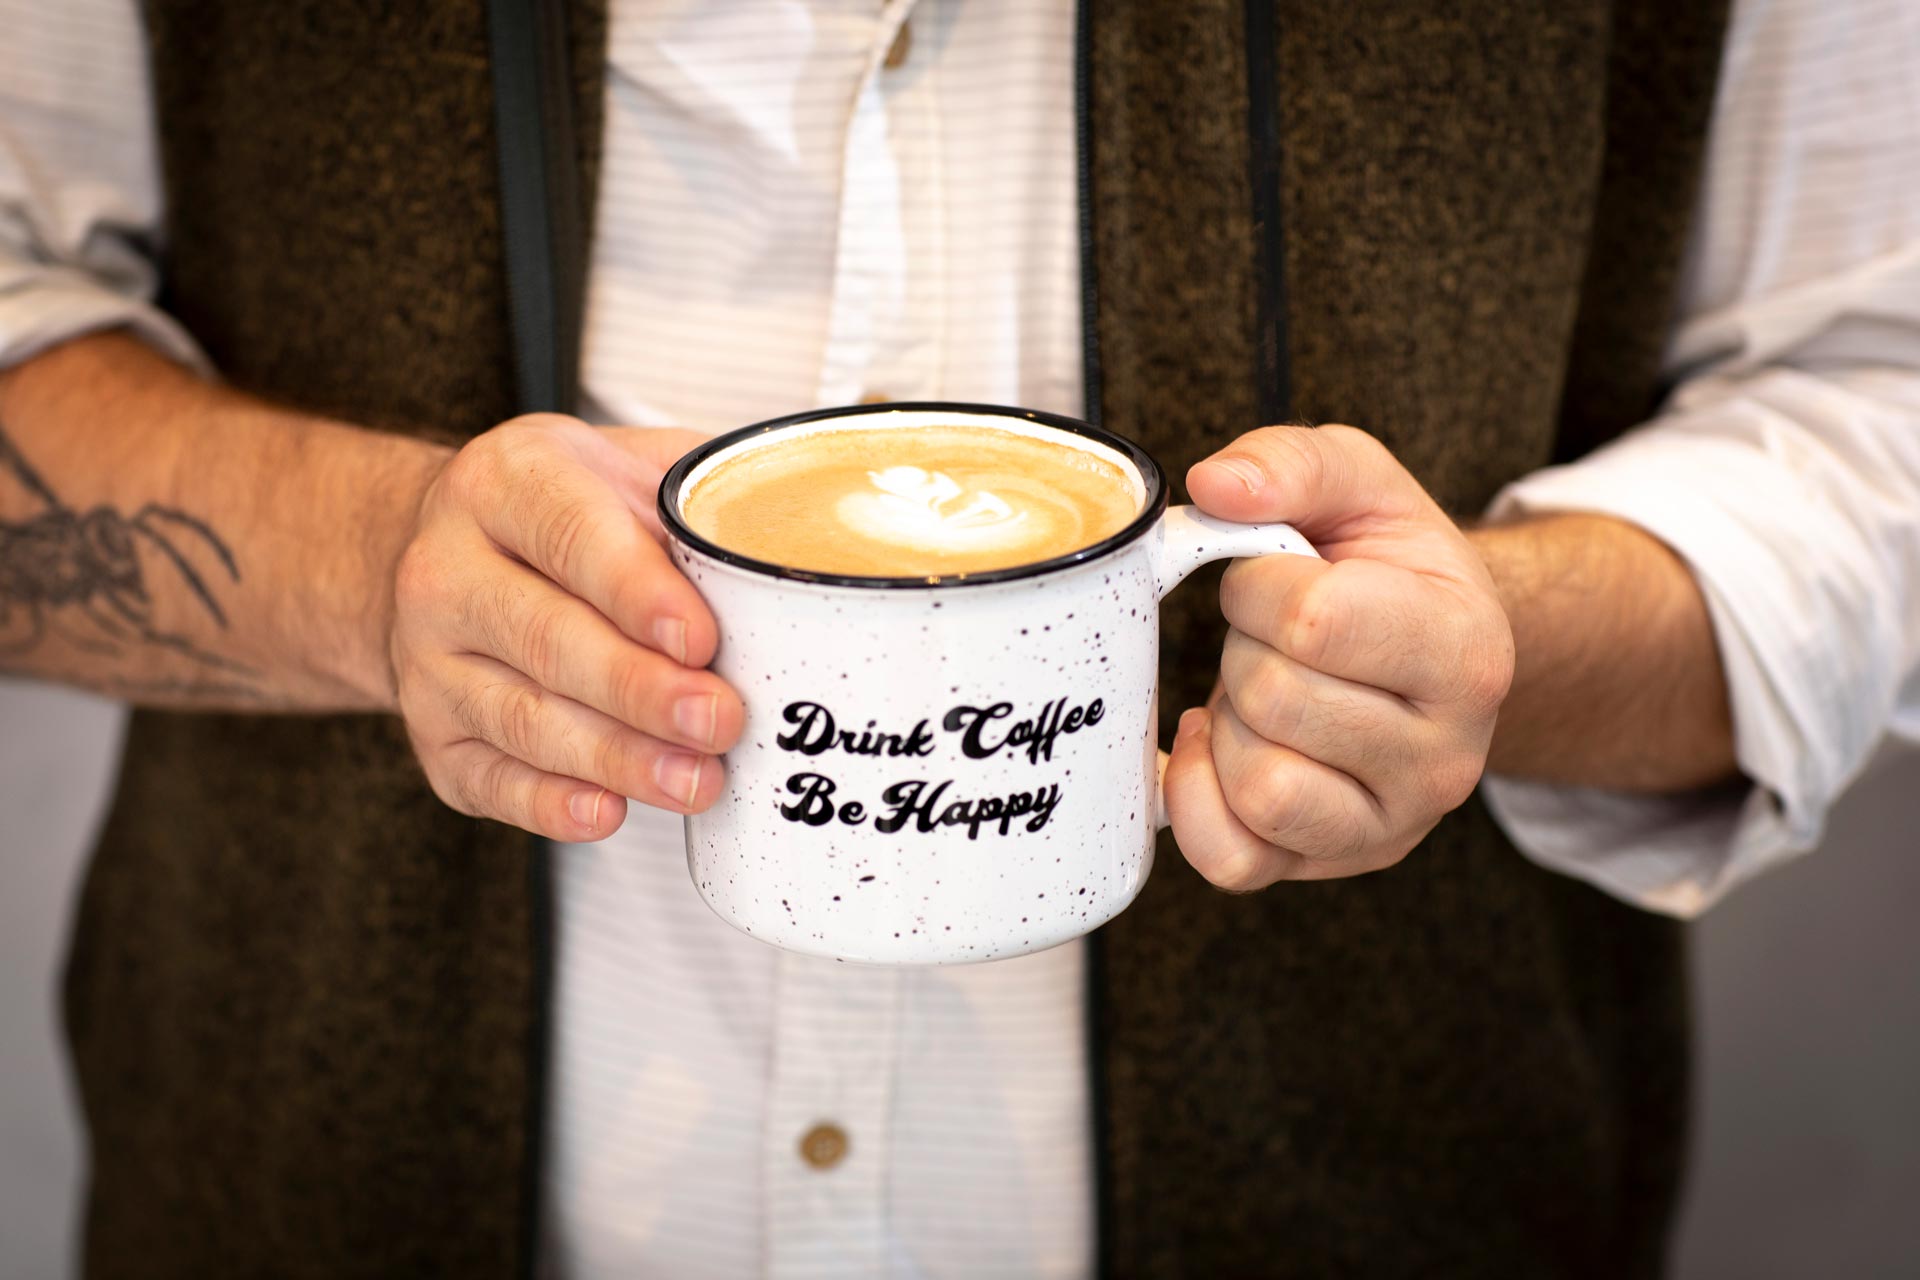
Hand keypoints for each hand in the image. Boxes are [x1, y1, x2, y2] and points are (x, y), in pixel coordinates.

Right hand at [390, 414, 742, 840]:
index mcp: (505, 481)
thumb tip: (813, 553)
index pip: (571, 533)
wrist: (455, 550)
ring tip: (695, 781)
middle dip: (642, 690)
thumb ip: (702, 501)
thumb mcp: (631, 470)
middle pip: (547, 637)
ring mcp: (428, 657)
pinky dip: (547, 804)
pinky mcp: (431, 733)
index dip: (636, 591)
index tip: (702, 638)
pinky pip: (487, 779)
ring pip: (522, 718)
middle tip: (722, 721)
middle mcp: (447, 567)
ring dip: (616, 758)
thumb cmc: (576, 514)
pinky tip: (607, 812)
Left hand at [1162, 424, 1513, 887]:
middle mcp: (1447, 757)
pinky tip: (1220, 745)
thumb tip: (1215, 485)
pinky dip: (1199, 798)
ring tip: (1266, 689)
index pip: (1312, 619)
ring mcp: (1392, 824)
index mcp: (1467, 652)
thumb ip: (1292, 463)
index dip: (1259, 583)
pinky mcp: (1331, 864)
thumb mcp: (1360, 485)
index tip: (1274, 573)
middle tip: (1275, 636)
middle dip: (1245, 649)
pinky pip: (1231, 859)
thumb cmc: (1388, 566)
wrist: (1430, 652)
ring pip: (1256, 784)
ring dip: (1231, 722)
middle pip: (1273, 699)